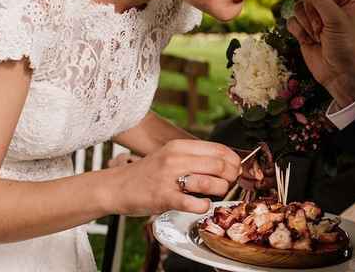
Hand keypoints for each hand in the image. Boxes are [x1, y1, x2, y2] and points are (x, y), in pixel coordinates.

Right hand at [108, 139, 239, 215]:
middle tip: (229, 183)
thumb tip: (225, 162)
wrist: (117, 186)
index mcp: (179, 146)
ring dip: (220, 190)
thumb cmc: (148, 173)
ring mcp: (169, 178)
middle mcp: (175, 159)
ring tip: (216, 193)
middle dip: (231, 176)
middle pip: (219, 165)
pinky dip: (204, 206)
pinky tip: (203, 205)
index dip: (234, 160)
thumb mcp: (170, 155)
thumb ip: (194, 157)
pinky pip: (194, 203)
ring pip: (210, 182)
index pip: (218, 149)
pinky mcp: (164, 198)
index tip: (237, 168)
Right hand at [287, 0, 354, 107]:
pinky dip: (299, 32)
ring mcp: (315, 18)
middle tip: (322, 27)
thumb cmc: (345, 45)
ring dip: (306, 23)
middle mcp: (329, 5)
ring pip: (297, 7)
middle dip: (311, 11)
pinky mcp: (304, 31)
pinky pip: (291, 21)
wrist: (341, 75)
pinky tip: (311, 42)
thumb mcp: (334, 17)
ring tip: (320, 36)